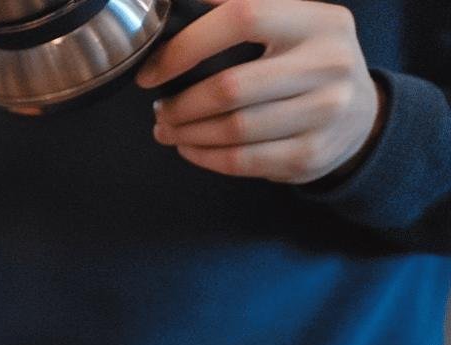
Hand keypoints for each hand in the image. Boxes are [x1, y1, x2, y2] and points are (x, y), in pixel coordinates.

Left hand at [137, 0, 382, 184]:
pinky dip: (204, 156)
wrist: (361, 115)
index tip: (152, 70)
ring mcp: (325, 113)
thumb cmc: (307, 62)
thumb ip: (237, 8)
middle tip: (159, 108)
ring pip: (233, 130)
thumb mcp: (291, 23)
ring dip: (186, 132)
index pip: (243, 16)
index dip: (187, 44)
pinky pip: (242, 161)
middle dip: (180, 103)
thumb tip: (169, 7)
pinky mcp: (312, 155)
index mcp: (318, 21)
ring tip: (167, 127)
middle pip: (231, 87)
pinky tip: (189, 146)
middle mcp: (329, 64)